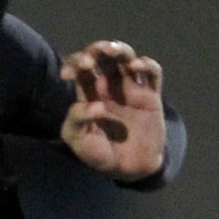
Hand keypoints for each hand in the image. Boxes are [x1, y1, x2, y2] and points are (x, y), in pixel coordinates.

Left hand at [59, 40, 165, 180]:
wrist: (129, 169)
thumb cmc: (100, 153)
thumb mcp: (78, 141)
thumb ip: (76, 120)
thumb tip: (95, 105)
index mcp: (89, 92)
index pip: (80, 67)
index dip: (73, 63)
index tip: (66, 75)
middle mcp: (109, 85)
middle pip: (102, 56)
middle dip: (94, 50)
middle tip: (88, 60)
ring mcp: (131, 88)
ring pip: (126, 57)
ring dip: (118, 49)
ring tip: (110, 50)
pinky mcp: (151, 96)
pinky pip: (152, 73)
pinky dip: (146, 64)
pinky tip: (136, 67)